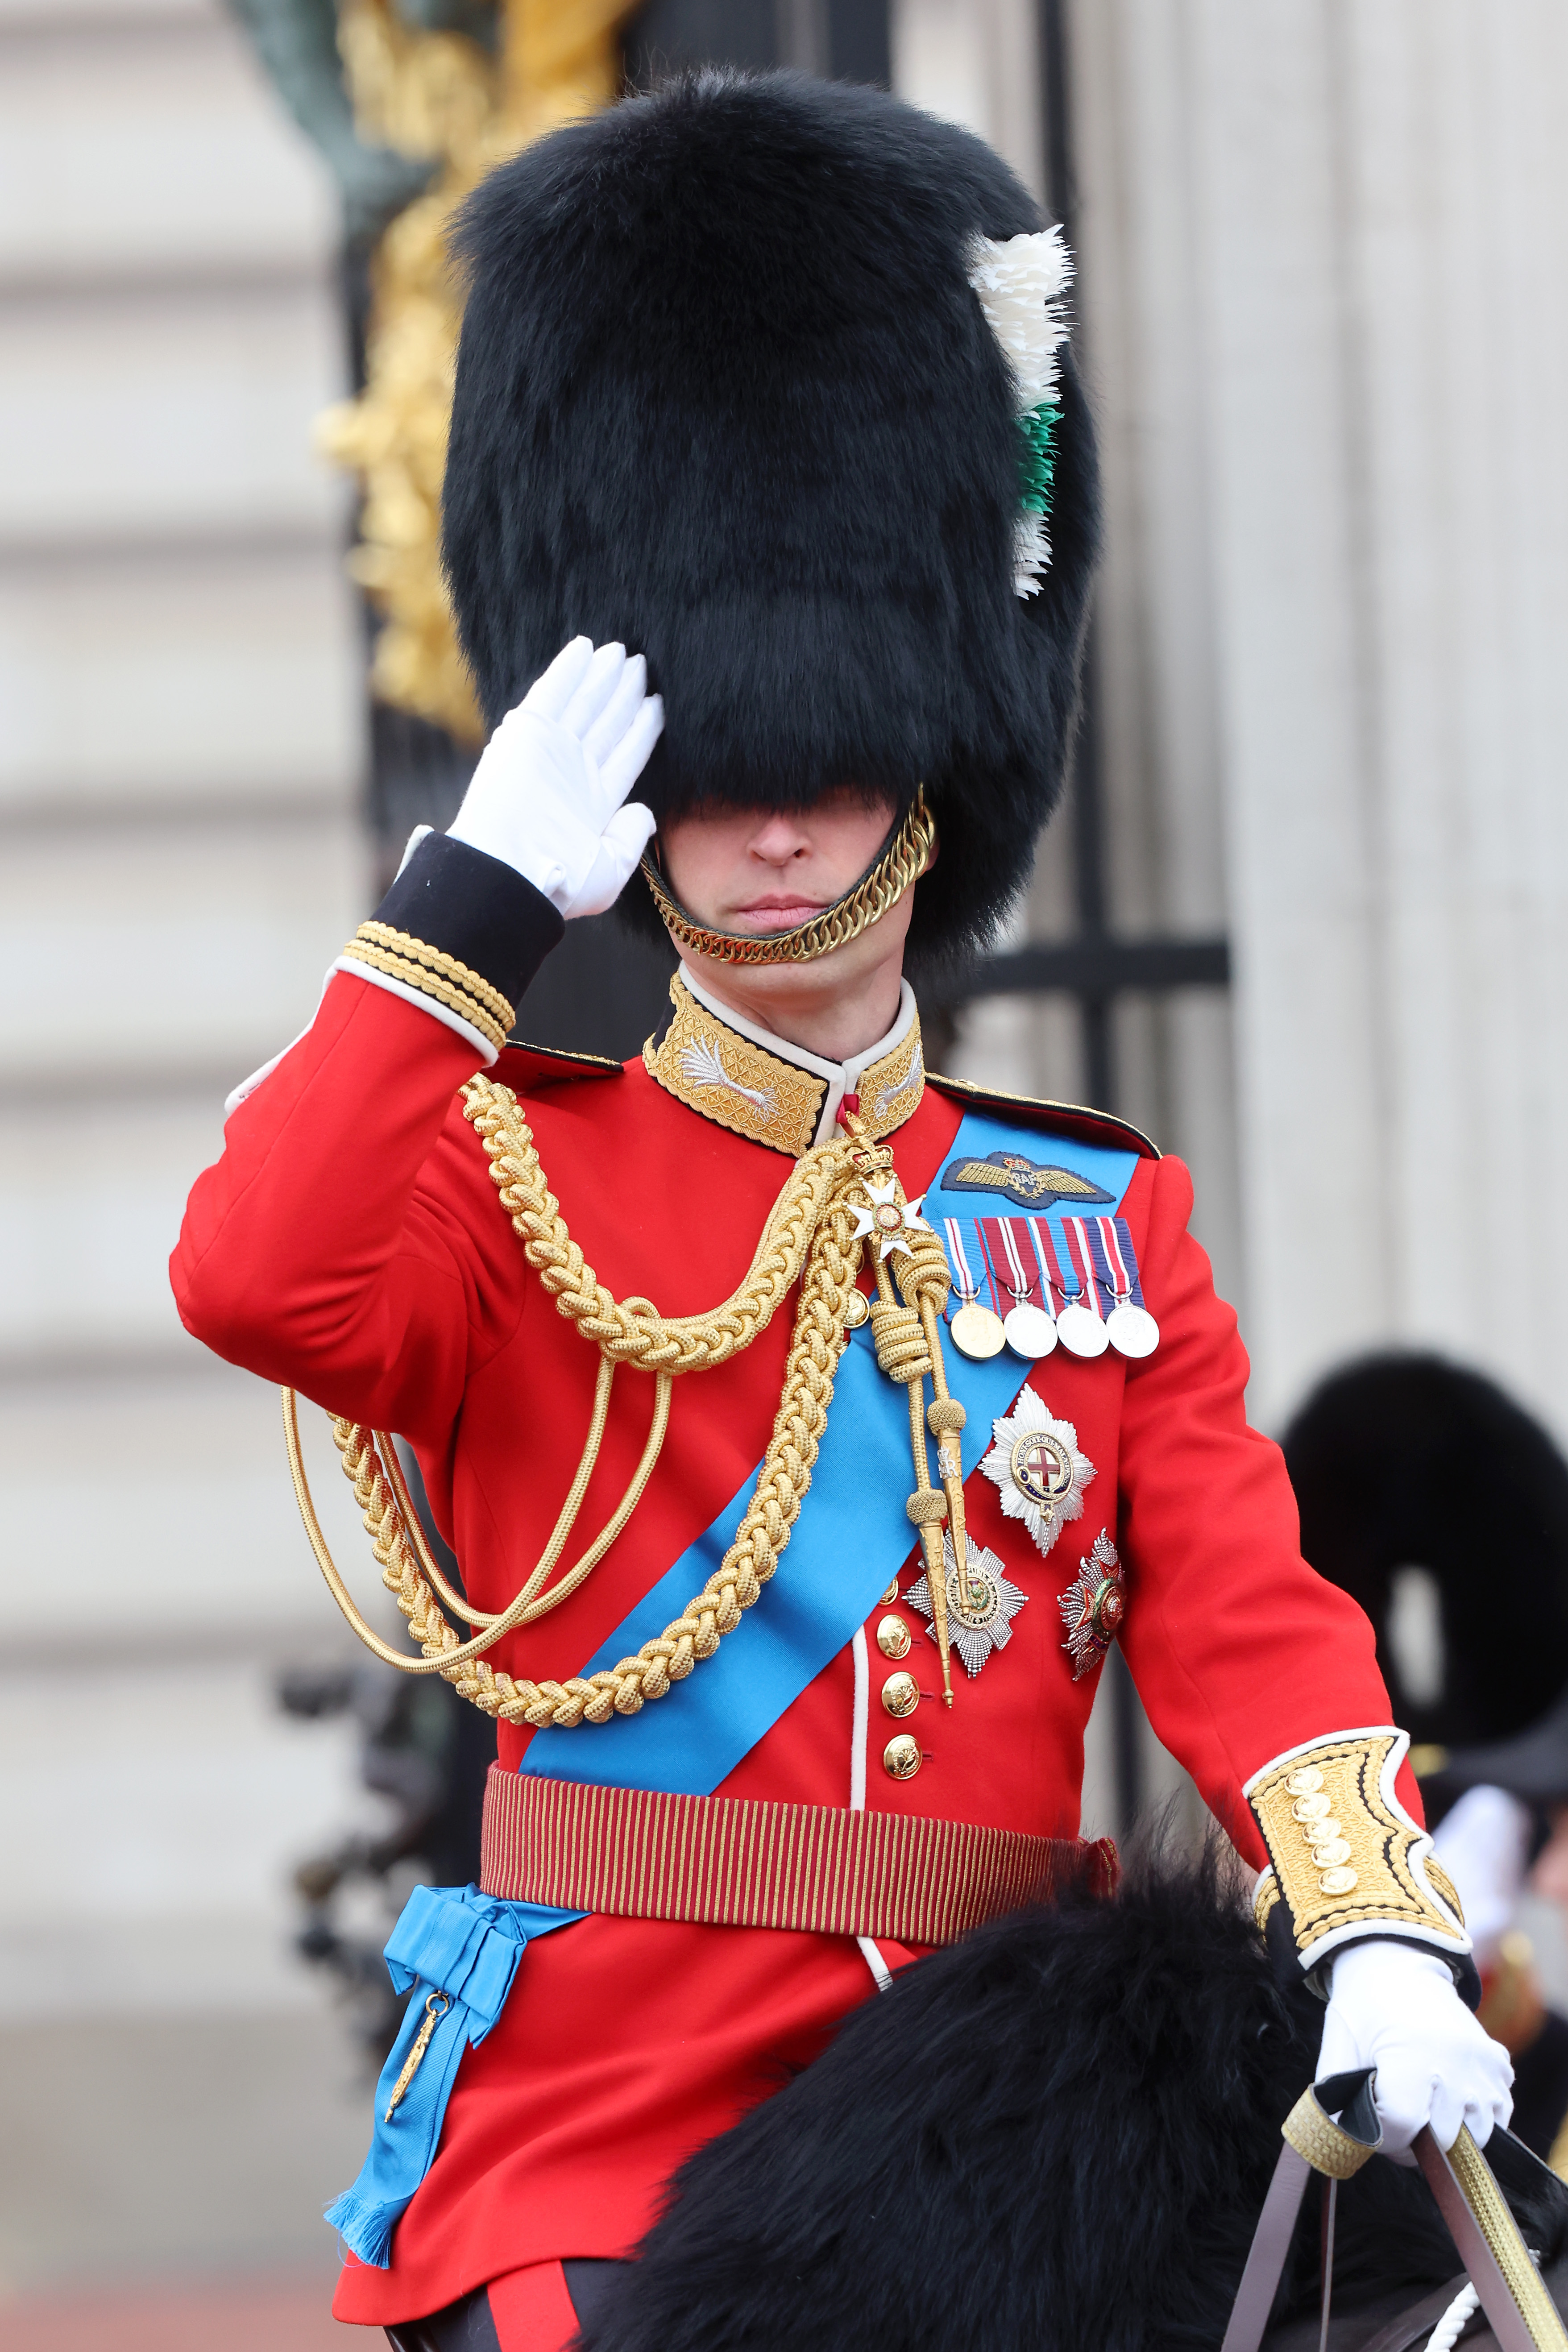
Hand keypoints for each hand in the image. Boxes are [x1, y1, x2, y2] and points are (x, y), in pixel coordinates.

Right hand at [449, 638, 662, 918]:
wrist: (509, 873)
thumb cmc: (558, 883)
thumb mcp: (609, 870)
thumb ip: (631, 838)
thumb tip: (645, 812)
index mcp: (594, 802)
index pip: (626, 754)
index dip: (642, 727)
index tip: (657, 703)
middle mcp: (574, 771)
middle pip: (608, 722)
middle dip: (624, 693)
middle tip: (642, 663)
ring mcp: (550, 750)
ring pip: (585, 703)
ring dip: (603, 676)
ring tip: (623, 651)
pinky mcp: (526, 732)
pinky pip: (552, 691)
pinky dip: (568, 669)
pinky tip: (585, 646)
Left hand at [1318, 1939, 1512, 2159]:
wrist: (1399, 1965)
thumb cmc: (1363, 2010)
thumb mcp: (1339, 2048)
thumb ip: (1338, 2099)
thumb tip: (1346, 2142)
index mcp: (1412, 2055)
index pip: (1405, 2126)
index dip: (1385, 2138)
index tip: (1375, 2129)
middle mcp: (1456, 2062)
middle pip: (1443, 2140)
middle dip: (1414, 2144)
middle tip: (1396, 2126)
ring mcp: (1483, 2065)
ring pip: (1477, 2136)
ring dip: (1449, 2137)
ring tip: (1423, 2115)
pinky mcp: (1500, 2063)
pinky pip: (1498, 2114)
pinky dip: (1476, 2118)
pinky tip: (1450, 2100)